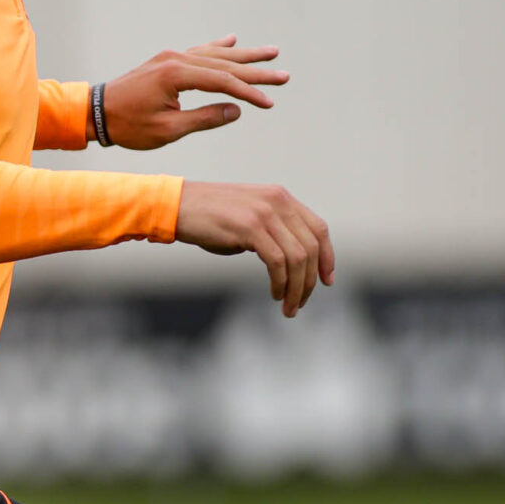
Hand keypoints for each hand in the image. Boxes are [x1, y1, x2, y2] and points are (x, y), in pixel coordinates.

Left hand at [99, 34, 287, 148]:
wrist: (96, 113)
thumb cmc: (128, 126)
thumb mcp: (168, 130)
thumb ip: (204, 118)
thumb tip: (236, 110)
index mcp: (176, 74)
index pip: (222, 82)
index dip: (248, 92)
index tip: (269, 102)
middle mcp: (176, 59)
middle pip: (224, 64)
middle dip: (256, 71)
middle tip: (284, 75)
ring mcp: (171, 57)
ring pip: (215, 55)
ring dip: (243, 56)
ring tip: (270, 53)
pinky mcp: (167, 61)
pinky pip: (199, 51)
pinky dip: (218, 47)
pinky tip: (233, 40)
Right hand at [175, 181, 334, 316]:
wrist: (177, 206)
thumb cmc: (209, 217)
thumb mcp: (250, 216)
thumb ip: (273, 230)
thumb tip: (294, 262)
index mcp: (280, 197)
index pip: (319, 228)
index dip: (327, 257)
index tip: (326, 281)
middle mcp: (277, 201)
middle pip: (312, 247)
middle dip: (310, 281)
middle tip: (300, 303)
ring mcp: (264, 212)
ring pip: (298, 258)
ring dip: (296, 288)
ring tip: (288, 306)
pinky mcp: (249, 227)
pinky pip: (278, 261)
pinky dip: (281, 283)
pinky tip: (275, 293)